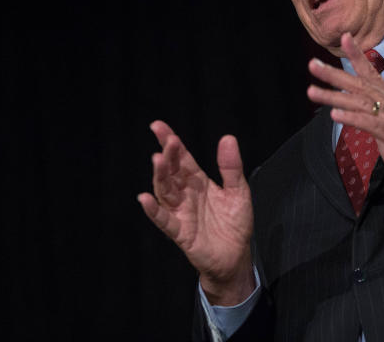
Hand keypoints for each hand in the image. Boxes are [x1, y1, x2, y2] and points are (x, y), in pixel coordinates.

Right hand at [137, 120, 255, 304]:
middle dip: (167, 155)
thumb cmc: (235, 224)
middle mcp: (185, 194)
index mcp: (198, 181)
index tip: (158, 126)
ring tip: (158, 160)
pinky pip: (164, 220)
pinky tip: (145, 198)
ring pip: (165, 191)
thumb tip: (228, 138)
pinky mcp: (180, 232)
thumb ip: (231, 167)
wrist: (236, 257)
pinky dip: (153, 210)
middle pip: (171, 171)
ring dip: (160, 176)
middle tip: (167, 141)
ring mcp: (180, 212)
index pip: (181, 158)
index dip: (170, 142)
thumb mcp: (239, 191)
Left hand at [307, 33, 383, 210]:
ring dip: (334, 96)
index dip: (357, 55)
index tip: (345, 37)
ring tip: (312, 92)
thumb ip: (373, 112)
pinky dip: (352, 117)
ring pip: (360, 102)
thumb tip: (355, 104)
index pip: (371, 73)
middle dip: (334, 74)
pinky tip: (335, 115)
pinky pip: (369, 123)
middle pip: (359, 84)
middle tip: (313, 65)